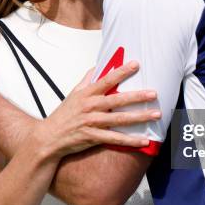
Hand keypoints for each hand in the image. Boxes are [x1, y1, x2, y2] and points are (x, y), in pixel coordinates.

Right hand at [37, 61, 159, 159]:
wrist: (49, 137)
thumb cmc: (64, 115)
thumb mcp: (73, 93)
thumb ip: (87, 80)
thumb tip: (97, 66)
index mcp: (87, 94)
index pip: (107, 79)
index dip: (122, 71)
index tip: (136, 64)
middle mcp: (91, 107)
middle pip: (118, 100)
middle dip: (137, 96)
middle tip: (154, 93)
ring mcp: (92, 122)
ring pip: (120, 119)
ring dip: (139, 117)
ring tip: (156, 114)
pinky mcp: (93, 137)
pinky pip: (115, 139)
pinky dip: (130, 141)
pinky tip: (144, 141)